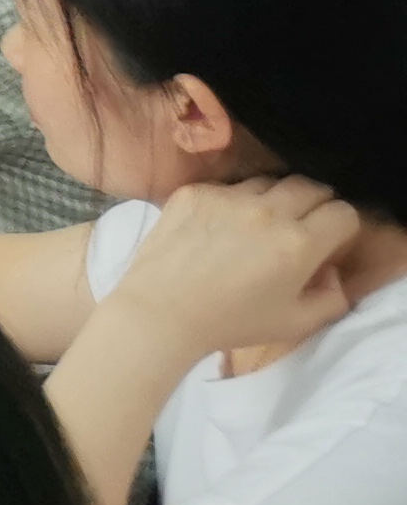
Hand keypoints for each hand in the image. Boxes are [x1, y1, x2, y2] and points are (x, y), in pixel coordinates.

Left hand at [110, 177, 360, 356]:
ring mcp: (227, 196)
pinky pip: (227, 186)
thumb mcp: (296, 323)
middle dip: (315, 205)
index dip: (341, 227)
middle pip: (310, 186)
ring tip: (258, 226)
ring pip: (268, 181)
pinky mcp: (194, 191)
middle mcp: (266, 211)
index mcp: (298, 243)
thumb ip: (332, 297)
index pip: (342, 212)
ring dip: (274, 199)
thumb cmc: (232, 323)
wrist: (162, 311)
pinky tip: (219, 228)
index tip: (329, 240)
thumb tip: (331, 269)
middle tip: (301, 226)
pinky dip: (232, 202)